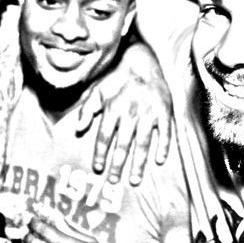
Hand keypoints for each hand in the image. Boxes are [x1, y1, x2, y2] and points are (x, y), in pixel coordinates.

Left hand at [77, 42, 172, 185]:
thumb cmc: (117, 78)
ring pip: (143, 143)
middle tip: (114, 181)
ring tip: (135, 179)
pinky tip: (159, 160)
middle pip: (122, 144)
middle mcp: (130, 113)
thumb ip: (87, 110)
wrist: (143, 61)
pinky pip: (165, 132)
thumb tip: (79, 129)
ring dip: (138, 163)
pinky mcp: (164, 111)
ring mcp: (149, 113)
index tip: (98, 168)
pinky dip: (163, 146)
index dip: (100, 154)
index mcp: (113, 108)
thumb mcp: (97, 91)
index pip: (104, 137)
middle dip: (117, 164)